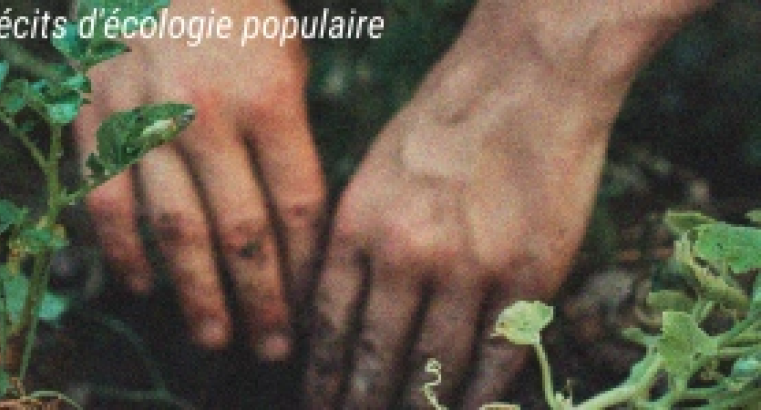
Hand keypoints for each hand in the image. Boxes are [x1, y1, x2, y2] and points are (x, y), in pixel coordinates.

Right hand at [74, 0, 324, 360]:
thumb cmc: (240, 19)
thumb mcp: (287, 64)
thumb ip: (290, 143)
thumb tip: (295, 232)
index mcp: (267, 100)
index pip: (295, 207)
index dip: (303, 269)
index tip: (310, 310)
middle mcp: (205, 116)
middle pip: (240, 232)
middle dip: (260, 300)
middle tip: (271, 350)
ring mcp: (145, 121)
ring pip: (174, 230)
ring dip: (196, 294)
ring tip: (215, 338)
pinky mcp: (96, 122)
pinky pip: (107, 203)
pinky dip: (124, 254)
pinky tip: (145, 289)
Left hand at [305, 0, 715, 406]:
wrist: (524, 82)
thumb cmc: (441, 124)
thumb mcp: (372, 175)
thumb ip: (353, 245)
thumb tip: (338, 315)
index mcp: (359, 228)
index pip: (331, 328)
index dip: (325, 376)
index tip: (320, 402)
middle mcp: (407, 256)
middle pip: (377, 358)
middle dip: (362, 402)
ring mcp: (470, 270)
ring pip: (436, 367)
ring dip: (419, 405)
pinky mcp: (529, 276)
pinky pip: (498, 355)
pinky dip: (480, 393)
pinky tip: (466, 408)